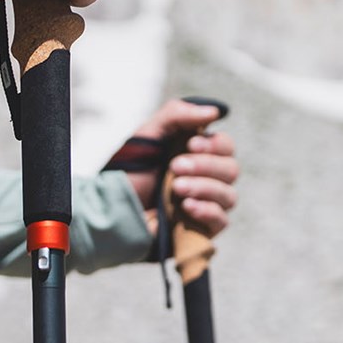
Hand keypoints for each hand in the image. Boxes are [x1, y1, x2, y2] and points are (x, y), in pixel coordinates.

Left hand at [125, 99, 238, 237]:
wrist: (111, 210)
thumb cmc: (128, 173)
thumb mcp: (147, 136)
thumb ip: (176, 115)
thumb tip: (214, 112)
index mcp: (196, 156)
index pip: (226, 146)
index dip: (214, 144)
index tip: (191, 145)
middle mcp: (206, 179)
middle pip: (231, 169)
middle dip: (205, 166)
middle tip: (175, 167)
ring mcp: (206, 205)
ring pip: (229, 195)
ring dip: (204, 188)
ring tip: (175, 188)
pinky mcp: (202, 230)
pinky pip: (222, 220)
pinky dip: (207, 211)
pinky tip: (186, 207)